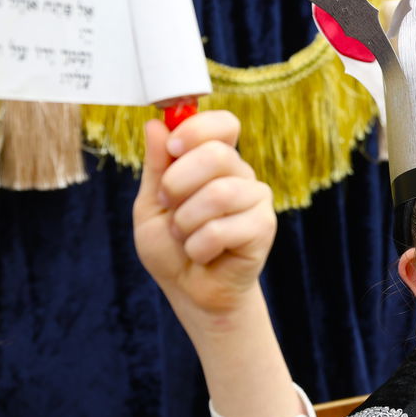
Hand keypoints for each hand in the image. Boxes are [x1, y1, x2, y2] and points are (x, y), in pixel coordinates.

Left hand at [133, 111, 276, 320]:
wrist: (190, 292)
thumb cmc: (172, 248)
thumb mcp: (151, 203)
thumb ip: (156, 167)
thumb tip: (156, 124)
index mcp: (215, 162)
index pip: (223, 124)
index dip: (197, 129)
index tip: (173, 148)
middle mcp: (241, 175)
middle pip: (217, 154)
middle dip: (178, 183)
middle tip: (169, 206)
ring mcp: (257, 200)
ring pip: (219, 194)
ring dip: (185, 222)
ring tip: (184, 236)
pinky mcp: (264, 227)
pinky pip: (222, 229)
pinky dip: (199, 246)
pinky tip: (203, 254)